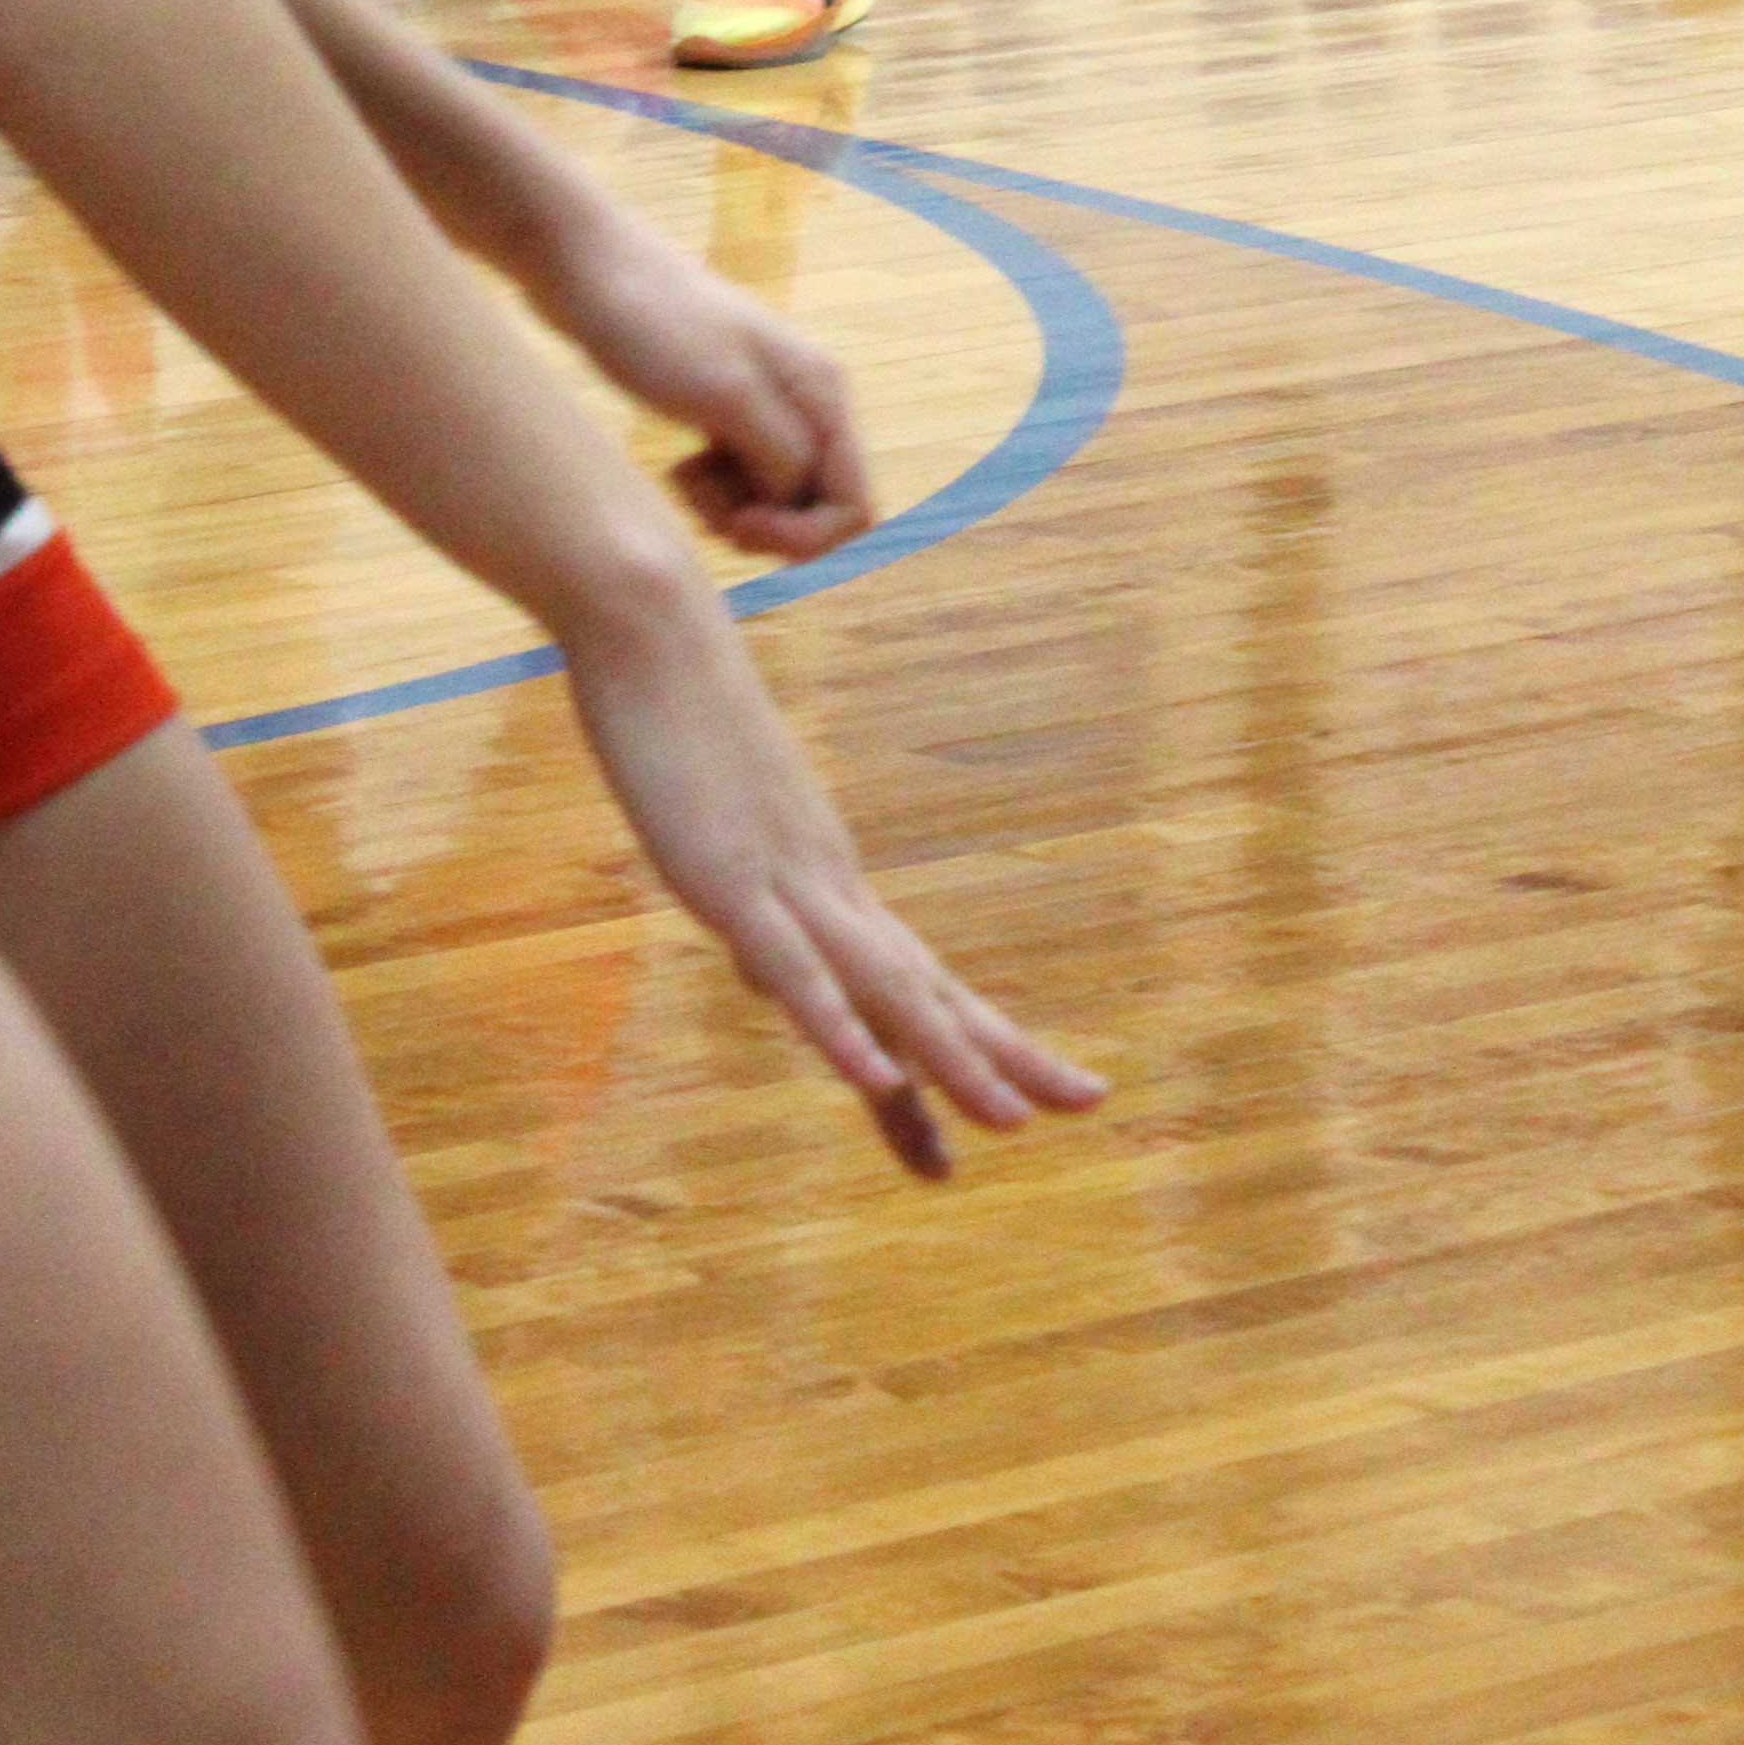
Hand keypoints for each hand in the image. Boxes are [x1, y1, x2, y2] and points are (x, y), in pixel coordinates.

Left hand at [521, 196, 876, 558]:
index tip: (737, 523)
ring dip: (733, 510)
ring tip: (683, 478)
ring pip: (776, 498)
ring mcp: (767, 404)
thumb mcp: (722, 394)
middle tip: (704, 505)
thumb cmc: (651, 322)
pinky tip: (678, 468)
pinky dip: (713, 491)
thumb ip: (779, 453)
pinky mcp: (726, 410)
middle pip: (816, 507)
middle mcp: (806, 401)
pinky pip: (742, 479)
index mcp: (822, 394)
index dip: (802, 537)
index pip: (853, 504)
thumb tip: (803, 501)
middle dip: (765, 528)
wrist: (587, 268)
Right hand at [560, 560, 1102, 1176]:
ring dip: (950, 1060)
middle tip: (1091, 1102)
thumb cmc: (677, 716)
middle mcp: (831, 884)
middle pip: (931, 988)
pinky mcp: (731, 880)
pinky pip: (794, 966)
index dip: (970, 1044)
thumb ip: (757, 911)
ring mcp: (787, 881)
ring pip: (885, 987)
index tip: (1026, 1101)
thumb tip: (772, 979)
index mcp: (830, 879)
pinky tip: (879, 1081)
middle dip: (1006, 1055)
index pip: (915, 980)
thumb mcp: (721, 841)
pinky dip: (838, 1029)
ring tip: (1014, 1122)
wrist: (651, 622)